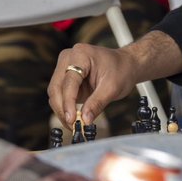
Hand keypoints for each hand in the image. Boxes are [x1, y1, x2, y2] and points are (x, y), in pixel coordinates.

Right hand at [48, 32, 181, 125]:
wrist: (126, 65)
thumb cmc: (121, 70)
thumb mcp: (112, 88)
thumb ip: (97, 103)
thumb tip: (85, 120)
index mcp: (80, 54)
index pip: (69, 81)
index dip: (68, 102)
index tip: (72, 119)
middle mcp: (68, 59)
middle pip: (56, 87)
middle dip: (62, 109)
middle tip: (73, 126)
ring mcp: (65, 68)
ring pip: (55, 93)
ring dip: (62, 111)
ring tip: (74, 125)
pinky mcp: (67, 79)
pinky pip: (61, 96)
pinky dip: (65, 109)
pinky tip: (74, 119)